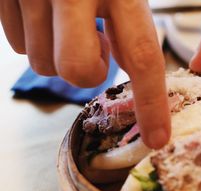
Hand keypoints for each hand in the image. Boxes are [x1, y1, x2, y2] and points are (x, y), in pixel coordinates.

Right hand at [0, 0, 169, 148]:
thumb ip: (133, 16)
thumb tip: (123, 62)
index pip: (142, 57)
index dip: (151, 103)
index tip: (158, 138)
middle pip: (80, 72)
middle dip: (88, 71)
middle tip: (94, 44)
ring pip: (40, 62)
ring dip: (57, 51)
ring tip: (65, 17)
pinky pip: (12, 43)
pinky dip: (30, 36)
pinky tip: (41, 9)